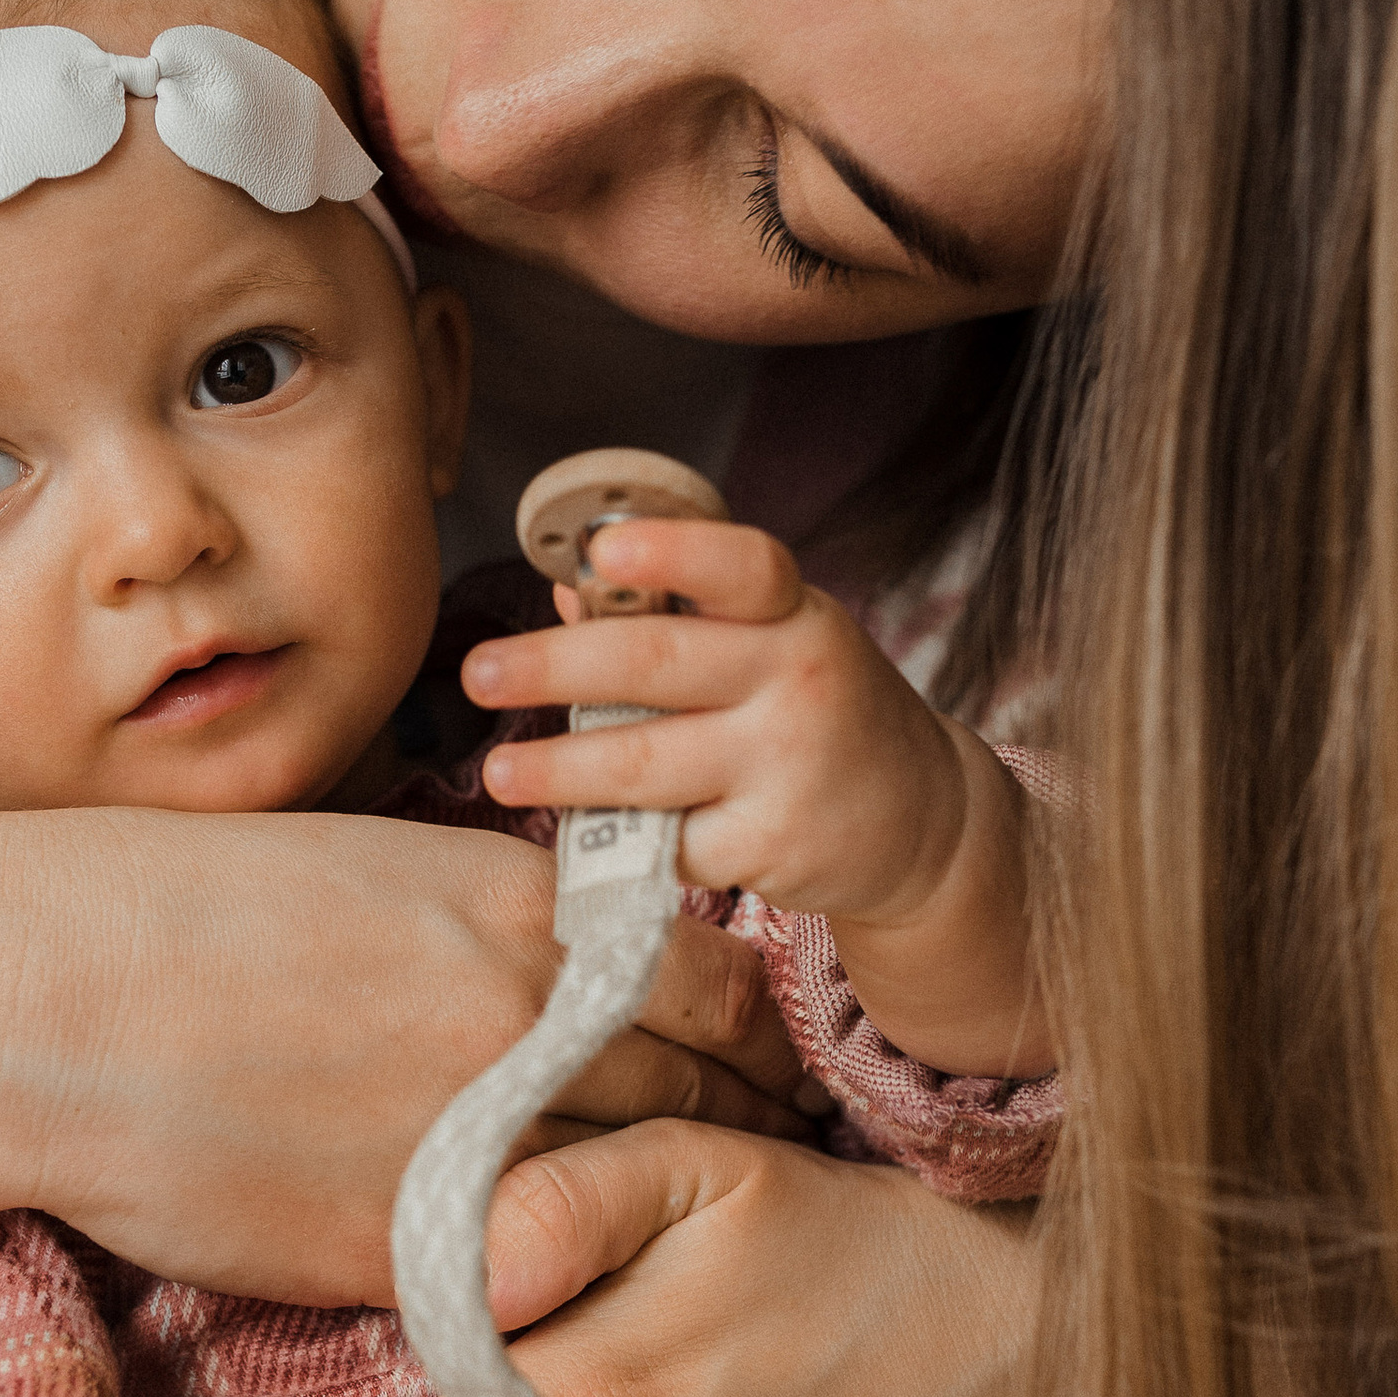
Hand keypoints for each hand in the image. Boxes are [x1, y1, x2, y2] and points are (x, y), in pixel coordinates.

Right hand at [22, 806, 808, 1299]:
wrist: (51, 999)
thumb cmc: (180, 915)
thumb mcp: (371, 872)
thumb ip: (489, 930)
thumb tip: (560, 975)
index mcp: (525, 918)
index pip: (724, 991)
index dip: (758, 1044)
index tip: (764, 1076)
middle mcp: (533, 1028)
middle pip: (710, 1106)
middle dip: (749, 1145)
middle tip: (772, 1182)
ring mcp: (481, 1146)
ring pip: (641, 1205)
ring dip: (674, 1232)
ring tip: (699, 1259)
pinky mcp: (414, 1253)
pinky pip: (539, 1287)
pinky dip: (566, 1295)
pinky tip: (575, 1305)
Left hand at [463, 519, 1048, 1076]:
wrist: (922, 823)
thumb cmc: (816, 713)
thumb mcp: (772, 645)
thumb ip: (680, 615)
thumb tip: (569, 587)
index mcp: (795, 613)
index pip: (739, 565)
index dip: (670, 554)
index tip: (602, 550)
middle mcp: (797, 681)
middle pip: (654, 664)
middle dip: (552, 667)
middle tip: (475, 673)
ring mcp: (787, 767)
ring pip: (643, 766)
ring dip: (556, 769)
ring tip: (497, 771)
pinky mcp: (772, 846)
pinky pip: (666, 842)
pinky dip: (615, 840)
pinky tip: (580, 833)